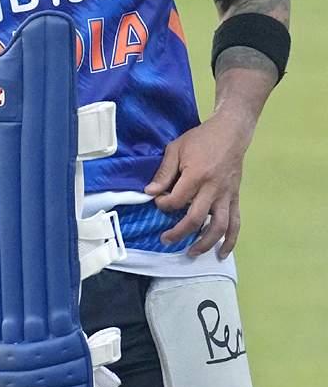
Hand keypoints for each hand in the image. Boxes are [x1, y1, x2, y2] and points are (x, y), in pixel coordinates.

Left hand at [144, 110, 246, 258]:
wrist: (230, 133)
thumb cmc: (200, 139)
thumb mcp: (176, 148)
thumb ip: (164, 172)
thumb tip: (149, 192)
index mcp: (196, 175)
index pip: (176, 201)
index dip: (163, 205)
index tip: (158, 202)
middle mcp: (213, 189)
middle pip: (195, 219)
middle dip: (178, 232)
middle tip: (165, 239)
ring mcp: (226, 195)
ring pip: (219, 227)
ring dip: (205, 243)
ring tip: (191, 253)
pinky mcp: (235, 198)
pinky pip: (236, 223)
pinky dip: (231, 241)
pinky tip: (222, 253)